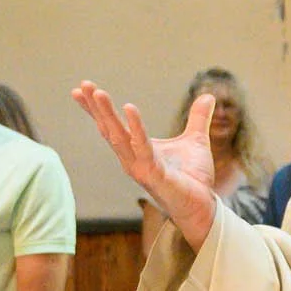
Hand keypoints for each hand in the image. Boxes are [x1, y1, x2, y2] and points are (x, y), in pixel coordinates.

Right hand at [73, 82, 217, 250]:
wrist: (203, 205)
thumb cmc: (194, 178)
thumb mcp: (196, 140)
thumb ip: (198, 118)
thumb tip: (208, 96)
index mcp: (137, 150)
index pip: (111, 126)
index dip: (96, 109)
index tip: (82, 89)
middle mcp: (133, 159)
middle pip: (109, 130)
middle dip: (96, 108)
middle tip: (85, 85)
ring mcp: (141, 168)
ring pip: (119, 138)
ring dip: (107, 115)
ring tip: (99, 93)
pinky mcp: (154, 174)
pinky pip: (143, 148)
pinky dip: (136, 128)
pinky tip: (129, 108)